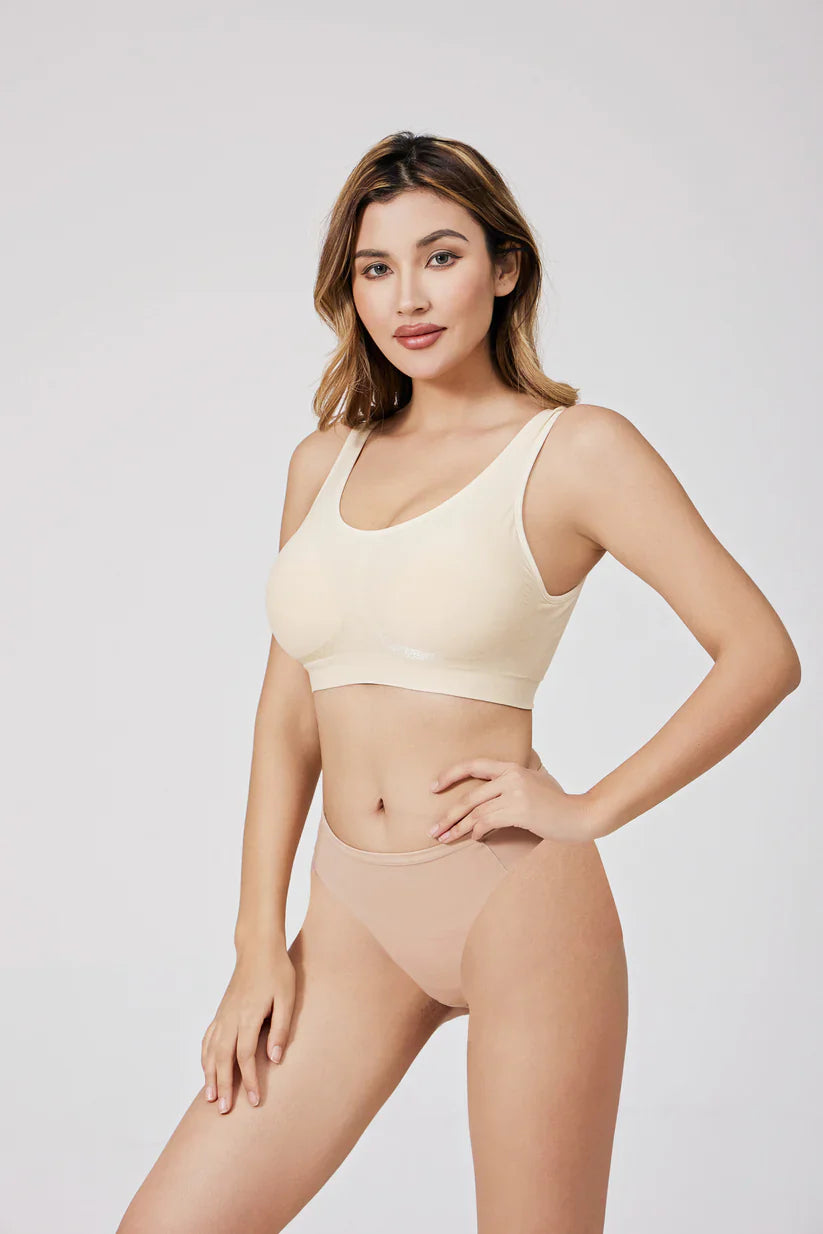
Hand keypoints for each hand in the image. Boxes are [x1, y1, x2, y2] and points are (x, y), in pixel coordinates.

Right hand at [201, 944, 295, 1113]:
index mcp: (249, 1015)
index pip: (246, 1056)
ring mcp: (223, 1015)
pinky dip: (205, 1057)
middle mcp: (231, 1018)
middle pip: (223, 1058)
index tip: (253, 1101)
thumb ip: (281, 1028)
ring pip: (211, 1050)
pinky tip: (207, 1070)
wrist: (258, 949)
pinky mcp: (221, 1012)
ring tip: (210, 1099)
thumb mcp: (287, 998)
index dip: (249, 1080)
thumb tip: (275, 1059)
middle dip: (224, 1086)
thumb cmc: (277, 972)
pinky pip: (208, 1039)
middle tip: (225, 1111)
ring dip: (210, 1075)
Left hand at [428, 756, 596, 844]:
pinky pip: (488, 822)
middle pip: (470, 796)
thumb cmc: (559, 803)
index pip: (474, 765)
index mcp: (513, 766)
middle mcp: (511, 776)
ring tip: (444, 838)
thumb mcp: (537, 783)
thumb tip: (491, 797)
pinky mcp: (519, 810)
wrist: (582, 814)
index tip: (433, 787)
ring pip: (476, 812)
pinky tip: (473, 838)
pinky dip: (477, 832)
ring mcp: (515, 793)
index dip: (451, 775)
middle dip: (449, 814)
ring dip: (458, 828)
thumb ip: (515, 783)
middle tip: (433, 828)